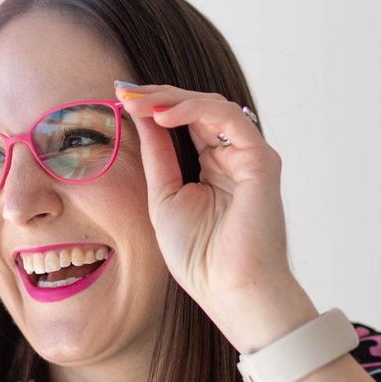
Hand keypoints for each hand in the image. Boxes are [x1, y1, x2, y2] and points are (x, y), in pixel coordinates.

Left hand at [116, 82, 314, 350]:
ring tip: (138, 102)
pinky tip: (162, 116)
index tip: (120, 97)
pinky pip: (228, 118)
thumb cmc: (200, 257)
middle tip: (124, 91)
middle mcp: (233, 156)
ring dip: (171, 98)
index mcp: (212, 167)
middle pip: (197, 108)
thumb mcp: (164, 197)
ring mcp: (249, 156)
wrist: (229, 290)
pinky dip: (194, 110)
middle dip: (158, 95)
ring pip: (212, 105)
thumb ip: (158, 155)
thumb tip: (140, 117)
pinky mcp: (260, 160)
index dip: (153, 107)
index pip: (184, 122)